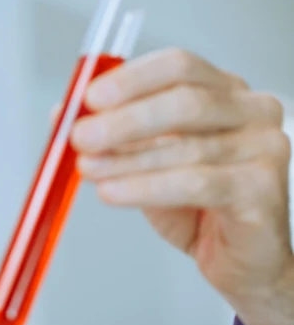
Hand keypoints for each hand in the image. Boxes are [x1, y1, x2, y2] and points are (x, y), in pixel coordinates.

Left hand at [69, 47, 293, 324]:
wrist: (239, 259)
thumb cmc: (199, 206)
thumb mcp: (145, 163)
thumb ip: (110, 136)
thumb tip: (61, 114)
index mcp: (224, 92)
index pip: (178, 66)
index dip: (130, 80)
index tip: (89, 97)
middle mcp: (251, 112)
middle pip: (185, 101)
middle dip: (123, 120)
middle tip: (81, 136)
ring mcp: (264, 148)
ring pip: (185, 147)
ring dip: (125, 160)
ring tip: (87, 169)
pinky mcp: (261, 189)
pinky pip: (194, 183)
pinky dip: (145, 188)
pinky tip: (112, 193)